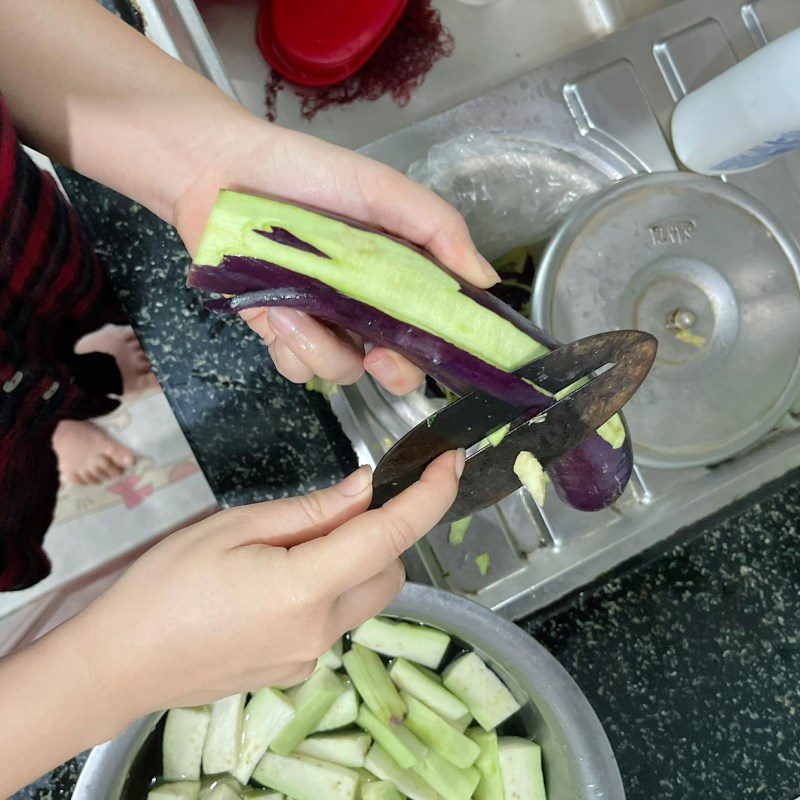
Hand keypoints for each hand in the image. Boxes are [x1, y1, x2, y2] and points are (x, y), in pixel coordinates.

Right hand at [68, 450, 461, 719]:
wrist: (118, 665)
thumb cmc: (164, 586)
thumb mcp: (233, 527)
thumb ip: (309, 511)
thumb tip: (363, 490)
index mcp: (305, 588)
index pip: (391, 537)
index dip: (429, 496)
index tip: (449, 463)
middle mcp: (321, 631)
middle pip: (390, 571)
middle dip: (381, 534)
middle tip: (329, 512)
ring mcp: (311, 659)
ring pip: (366, 597)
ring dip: (354, 564)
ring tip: (290, 550)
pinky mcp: (297, 673)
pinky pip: (336, 621)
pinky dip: (327, 592)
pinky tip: (274, 586)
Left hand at [175, 123, 499, 395]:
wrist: (222, 171)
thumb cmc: (309, 174)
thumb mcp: (384, 190)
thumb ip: (438, 230)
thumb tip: (486, 282)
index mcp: (399, 276)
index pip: (434, 327)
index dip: (444, 350)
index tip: (440, 351)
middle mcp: (366, 307)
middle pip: (395, 368)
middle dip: (393, 373)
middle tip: (378, 356)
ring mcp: (323, 323)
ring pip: (342, 372)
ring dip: (322, 349)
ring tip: (294, 307)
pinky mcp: (280, 331)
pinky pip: (297, 368)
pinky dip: (291, 349)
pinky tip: (276, 311)